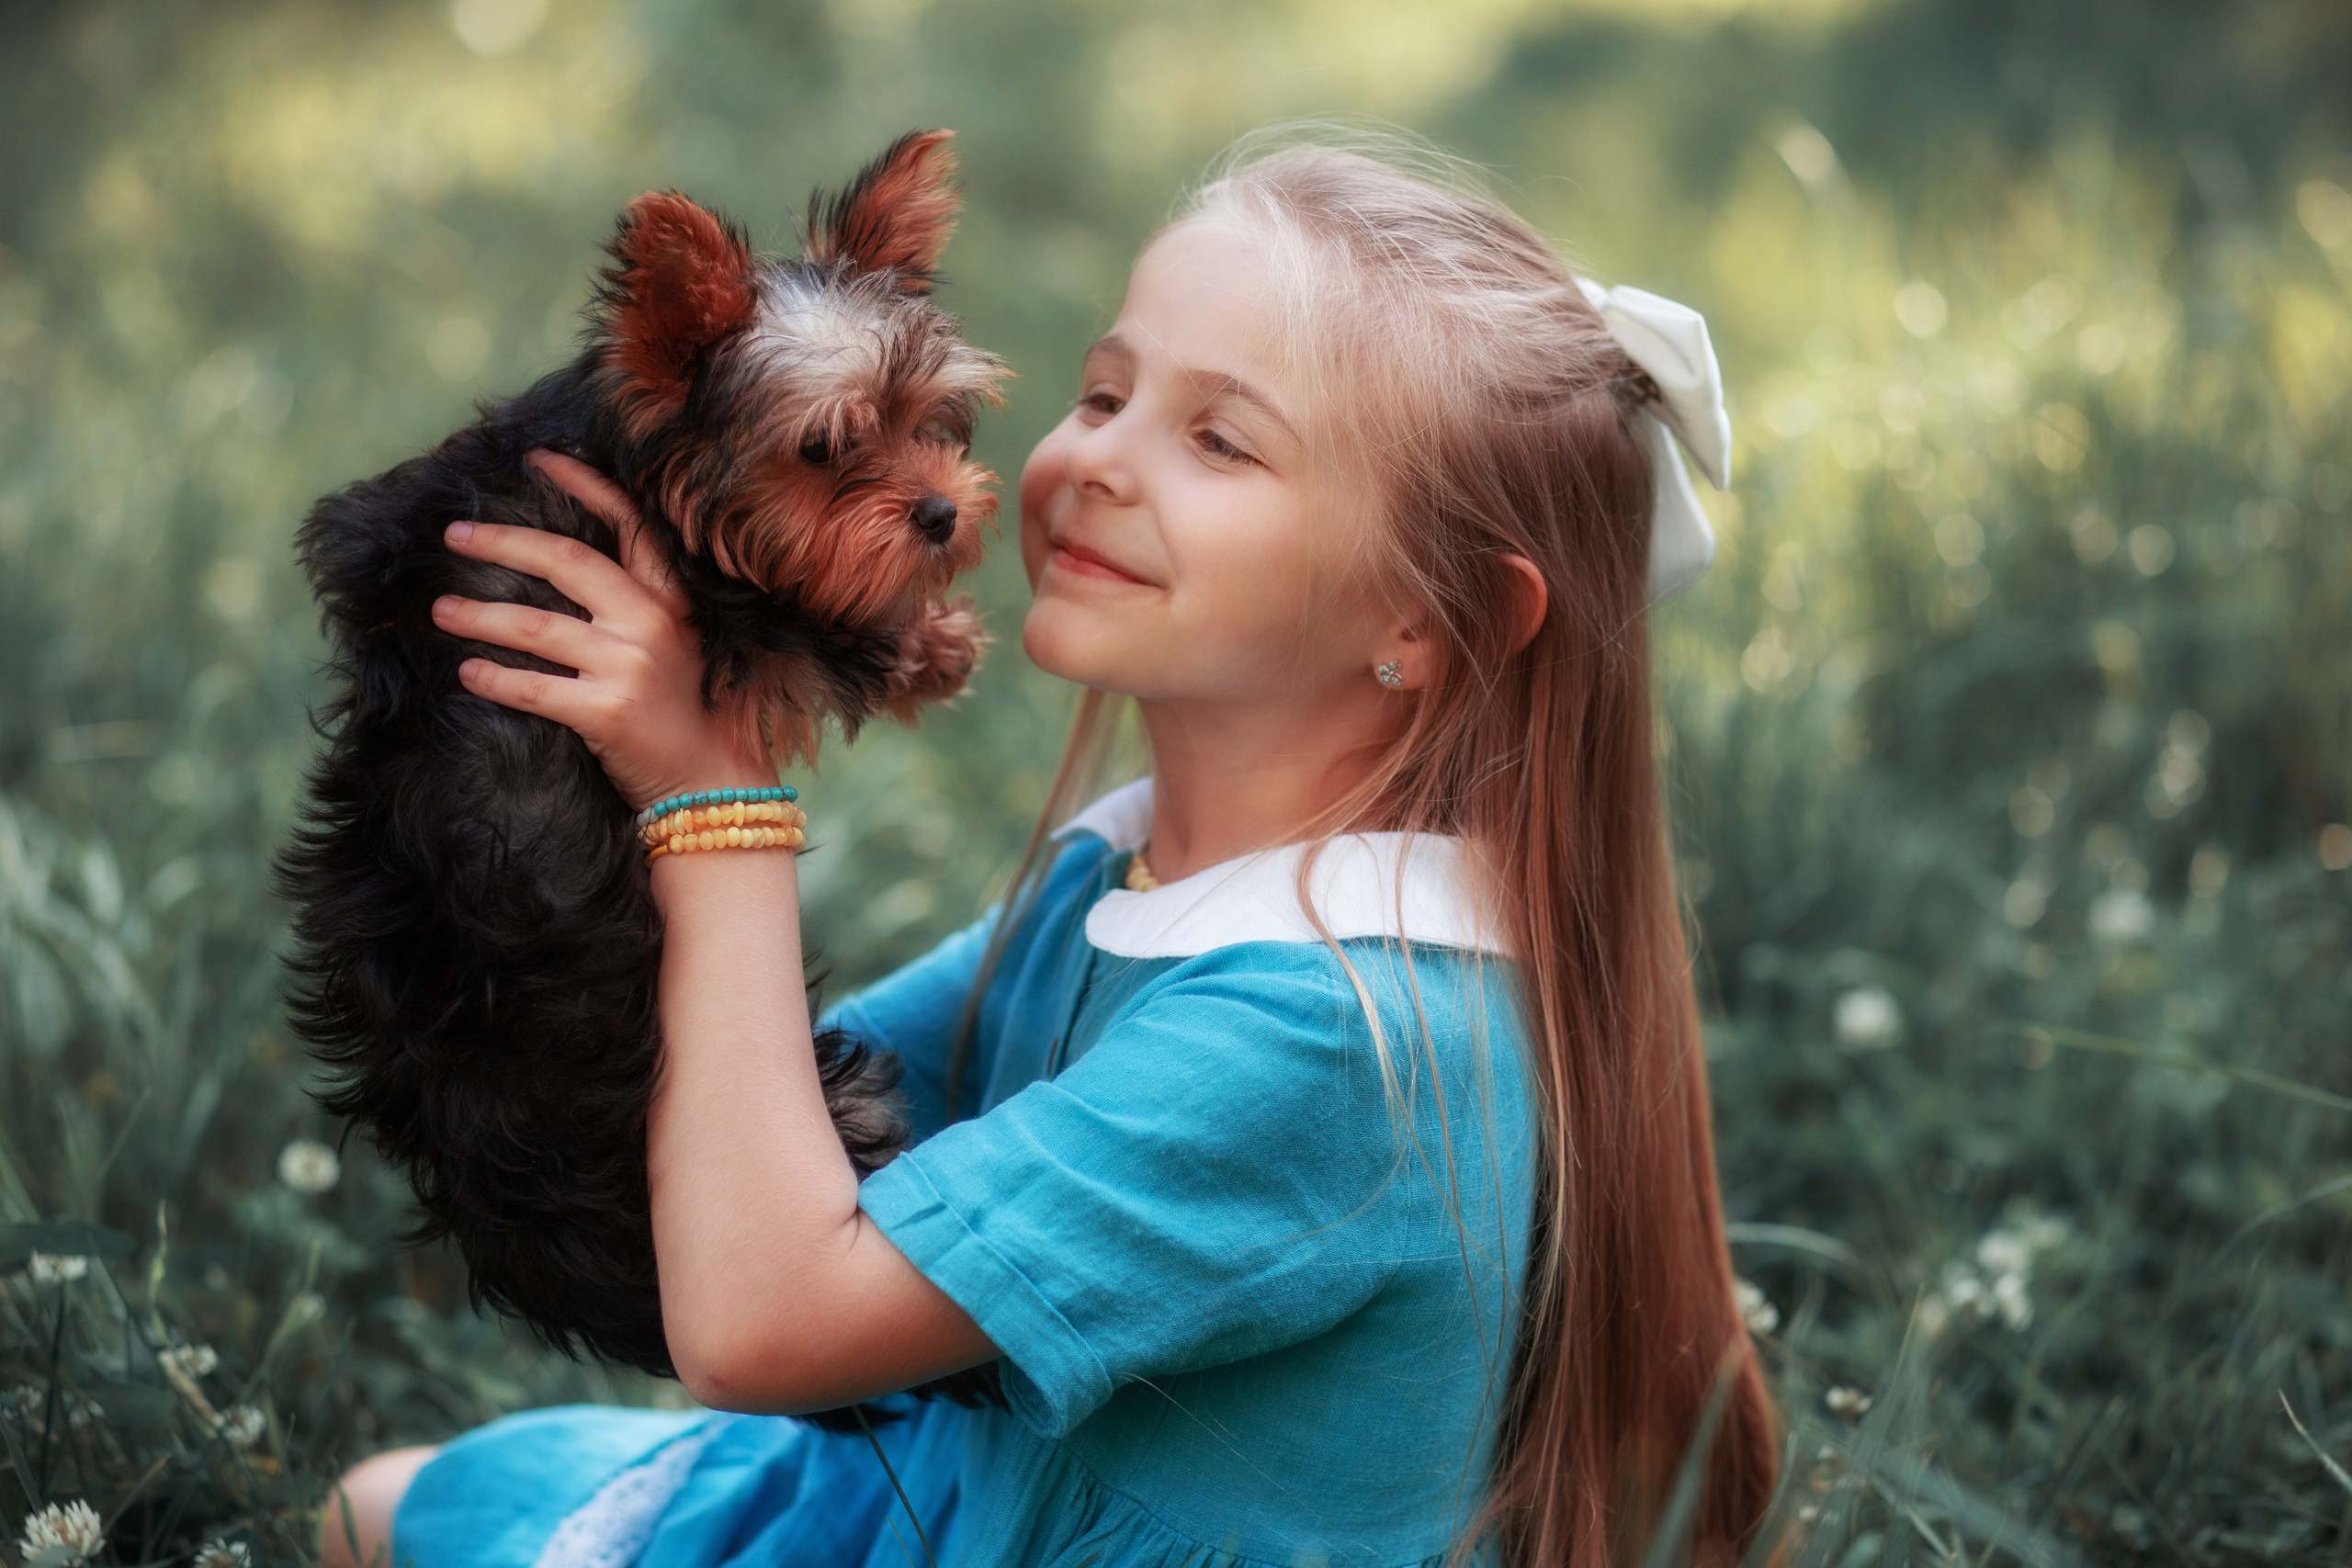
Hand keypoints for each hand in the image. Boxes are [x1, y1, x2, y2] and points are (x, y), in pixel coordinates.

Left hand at [431, 450, 772, 810]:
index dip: (582, 485)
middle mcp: (652, 624)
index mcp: (670, 601)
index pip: (627, 523)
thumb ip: (634, 606)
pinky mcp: (609, 714)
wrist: (712, 781)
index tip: (537, 461)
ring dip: (479, 614)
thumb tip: (561, 568)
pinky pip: (535, 688)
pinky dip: (494, 678)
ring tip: (441, 609)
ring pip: (536, 626)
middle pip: (565, 560)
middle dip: (502, 540)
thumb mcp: (676, 644)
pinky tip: (467, 672)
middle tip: (454, 535)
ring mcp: (630, 668)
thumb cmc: (684, 712)